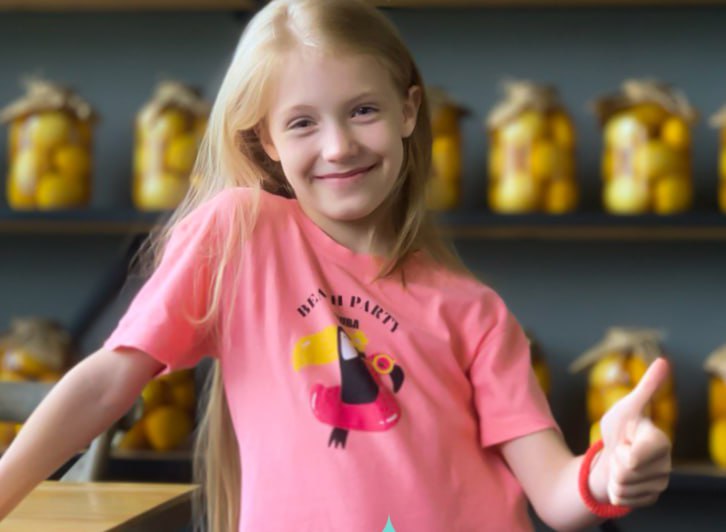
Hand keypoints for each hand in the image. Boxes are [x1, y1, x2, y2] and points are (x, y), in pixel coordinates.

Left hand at [590, 357, 671, 507]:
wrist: (612, 454)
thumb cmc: (621, 428)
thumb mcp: (627, 406)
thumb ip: (647, 387)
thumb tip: (664, 361)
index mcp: (661, 442)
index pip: (634, 458)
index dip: (622, 451)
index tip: (626, 441)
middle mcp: (665, 465)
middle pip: (624, 472)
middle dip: (614, 461)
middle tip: (621, 451)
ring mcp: (658, 484)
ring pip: (621, 487)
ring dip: (613, 475)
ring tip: (620, 464)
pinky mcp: (649, 499)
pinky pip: (620, 499)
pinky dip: (613, 490)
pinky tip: (621, 480)